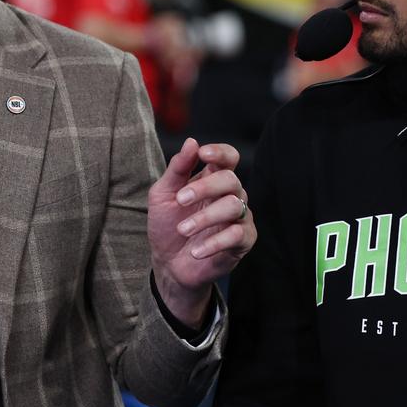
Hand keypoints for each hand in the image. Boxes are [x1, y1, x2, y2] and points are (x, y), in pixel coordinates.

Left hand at [147, 137, 256, 327]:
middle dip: (204, 187)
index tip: (203, 154)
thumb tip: (191, 142)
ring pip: (235, 206)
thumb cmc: (167, 224)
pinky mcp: (243, 241)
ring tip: (182, 229)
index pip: (229, 157)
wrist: (168, 264)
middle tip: (180, 200)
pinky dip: (214, 242)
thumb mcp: (163, 194)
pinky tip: (195, 250)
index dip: (220, 152)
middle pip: (230, 179)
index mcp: (213, 179)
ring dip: (205, 217)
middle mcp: (231, 195)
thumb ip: (177, 169)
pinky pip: (236, 235)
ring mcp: (239, 217)